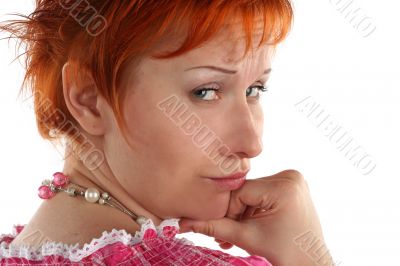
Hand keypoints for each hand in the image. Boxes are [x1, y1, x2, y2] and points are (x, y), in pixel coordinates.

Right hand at [179, 170, 332, 265]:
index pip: (239, 192)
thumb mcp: (246, 238)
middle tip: (225, 236)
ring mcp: (293, 179)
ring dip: (242, 212)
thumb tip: (184, 223)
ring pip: (252, 192)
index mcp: (284, 186)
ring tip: (238, 233)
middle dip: (234, 214)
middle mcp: (290, 176)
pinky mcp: (292, 184)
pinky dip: (254, 207)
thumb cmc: (284, 253)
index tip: (218, 228)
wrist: (310, 262)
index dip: (226, 211)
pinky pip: (262, 192)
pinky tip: (250, 223)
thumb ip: (214, 227)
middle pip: (245, 191)